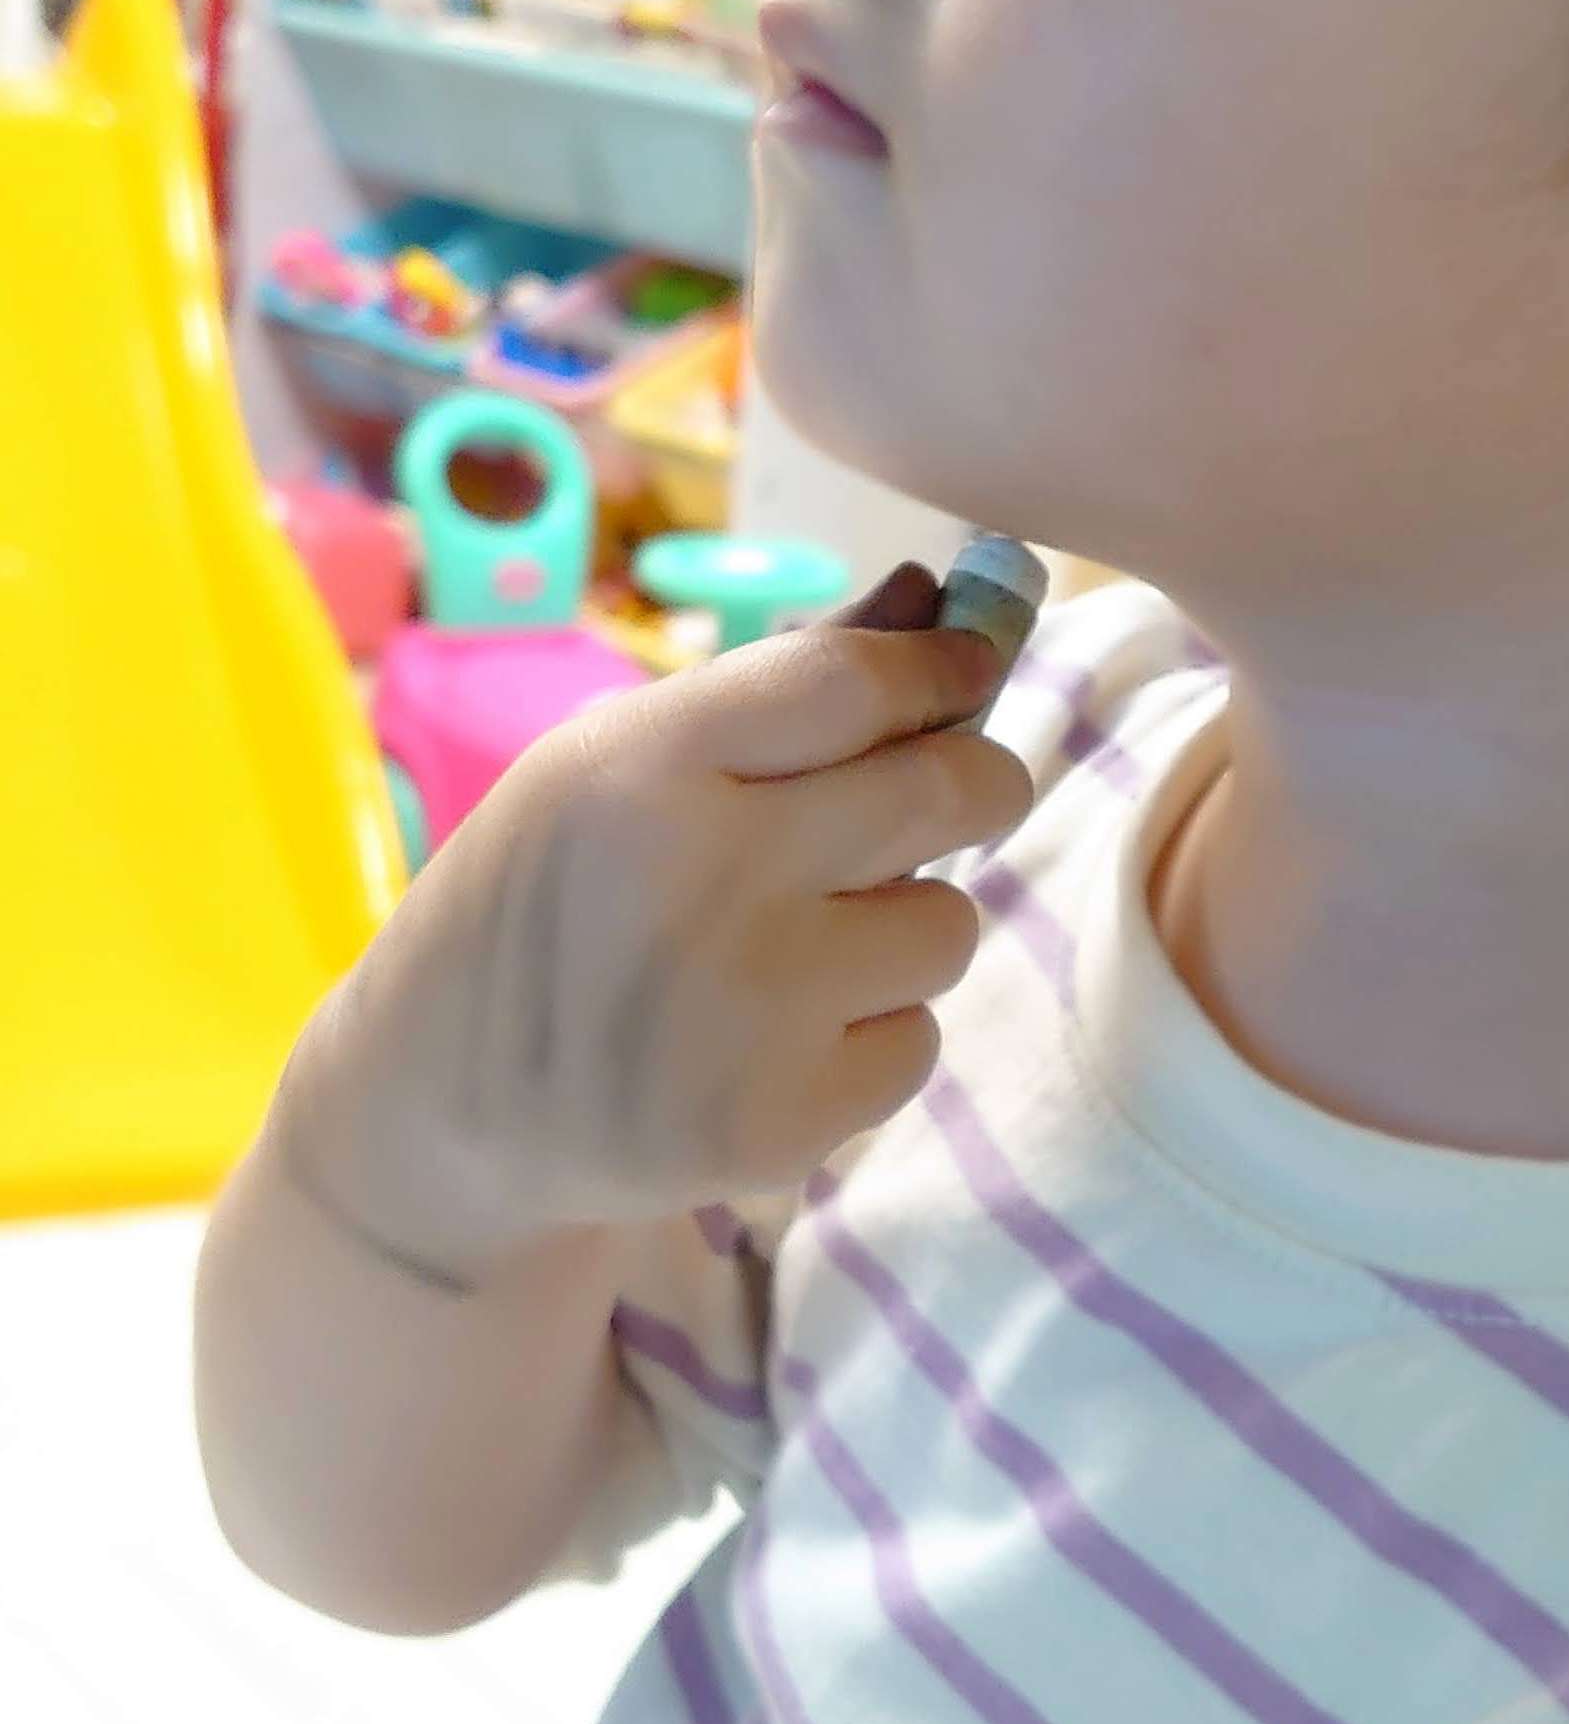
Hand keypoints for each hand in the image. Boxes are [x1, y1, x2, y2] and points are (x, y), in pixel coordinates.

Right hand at [274, 563, 1033, 1288]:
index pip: (853, 681)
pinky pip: (916, 1043)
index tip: (969, 670)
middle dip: (977, 785)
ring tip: (799, 952)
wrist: (437, 1106)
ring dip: (904, 929)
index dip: (940, 667)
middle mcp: (699, 880)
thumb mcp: (610, 767)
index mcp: (639, 768)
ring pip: (948, 927)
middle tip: (956, 796)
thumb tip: (935, 598)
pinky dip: (870, 1040)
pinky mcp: (779, 1125)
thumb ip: (775, 690)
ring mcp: (746, 1013)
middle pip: (944, 791)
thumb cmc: (545, 906)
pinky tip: (776, 1044)